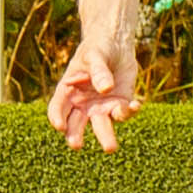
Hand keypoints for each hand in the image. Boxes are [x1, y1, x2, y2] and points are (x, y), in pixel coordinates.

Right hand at [47, 35, 140, 151]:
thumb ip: (99, 71)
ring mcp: (101, 107)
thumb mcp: (95, 55)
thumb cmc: (98, 49)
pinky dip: (129, 111)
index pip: (57, 108)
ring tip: (110, 148)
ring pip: (102, 125)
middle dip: (75, 136)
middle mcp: (82, 105)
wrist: (116, 45)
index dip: (57, 118)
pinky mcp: (120, 104)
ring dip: (106, 137)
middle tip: (77, 145)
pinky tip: (136, 104)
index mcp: (67, 92)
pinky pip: (123, 113)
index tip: (60, 126)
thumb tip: (106, 89)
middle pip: (76, 124)